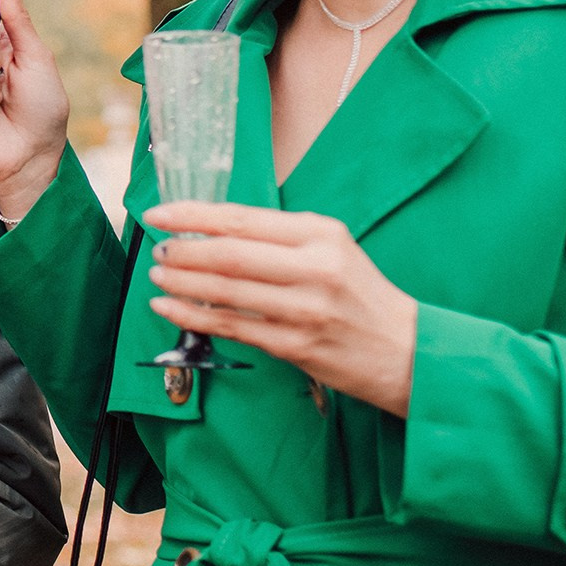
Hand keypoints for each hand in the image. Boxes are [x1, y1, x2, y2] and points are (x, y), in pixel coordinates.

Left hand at [143, 202, 419, 415]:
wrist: (409, 351)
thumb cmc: (360, 295)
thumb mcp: (332, 248)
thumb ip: (279, 237)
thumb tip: (211, 229)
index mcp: (321, 235)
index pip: (243, 219)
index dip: (193, 215)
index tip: (159, 213)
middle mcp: (315, 268)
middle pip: (230, 254)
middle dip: (183, 250)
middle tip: (158, 248)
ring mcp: (305, 310)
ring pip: (226, 292)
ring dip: (181, 283)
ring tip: (157, 275)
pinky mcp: (297, 346)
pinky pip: (232, 328)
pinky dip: (193, 316)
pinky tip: (168, 308)